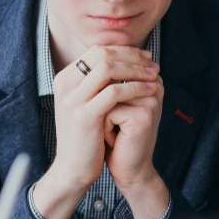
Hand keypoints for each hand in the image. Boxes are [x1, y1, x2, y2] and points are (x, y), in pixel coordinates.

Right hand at [32, 45, 158, 218]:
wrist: (72, 168)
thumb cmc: (85, 137)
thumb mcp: (86, 104)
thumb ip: (98, 83)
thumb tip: (125, 60)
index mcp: (65, 79)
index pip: (97, 51)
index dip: (123, 51)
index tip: (144, 57)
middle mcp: (65, 85)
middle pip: (102, 54)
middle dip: (132, 56)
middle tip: (152, 64)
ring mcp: (73, 99)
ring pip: (108, 68)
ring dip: (136, 69)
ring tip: (154, 75)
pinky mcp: (85, 115)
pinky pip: (115, 92)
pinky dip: (136, 87)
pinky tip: (150, 90)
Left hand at [105, 74, 169, 218]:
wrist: (127, 169)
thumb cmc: (116, 135)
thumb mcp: (111, 103)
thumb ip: (109, 78)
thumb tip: (92, 52)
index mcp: (147, 78)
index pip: (114, 64)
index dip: (99, 86)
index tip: (106, 109)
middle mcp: (153, 84)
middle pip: (108, 77)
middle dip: (98, 99)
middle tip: (106, 121)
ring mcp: (150, 99)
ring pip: (106, 93)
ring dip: (100, 113)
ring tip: (110, 129)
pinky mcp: (144, 115)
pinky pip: (108, 111)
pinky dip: (104, 127)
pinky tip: (116, 139)